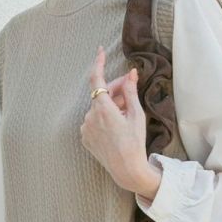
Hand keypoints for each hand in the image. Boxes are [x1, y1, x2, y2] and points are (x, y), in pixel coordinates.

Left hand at [79, 46, 158, 196]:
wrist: (127, 170)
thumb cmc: (135, 143)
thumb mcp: (136, 115)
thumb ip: (130, 91)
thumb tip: (131, 73)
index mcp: (103, 109)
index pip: (96, 79)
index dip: (98, 62)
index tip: (100, 51)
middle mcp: (90, 117)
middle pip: (101, 94)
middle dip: (115, 88)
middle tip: (130, 86)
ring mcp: (86, 128)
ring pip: (97, 108)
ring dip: (111, 105)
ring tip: (127, 112)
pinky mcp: (85, 138)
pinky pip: (94, 121)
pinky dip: (104, 118)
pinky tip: (117, 126)